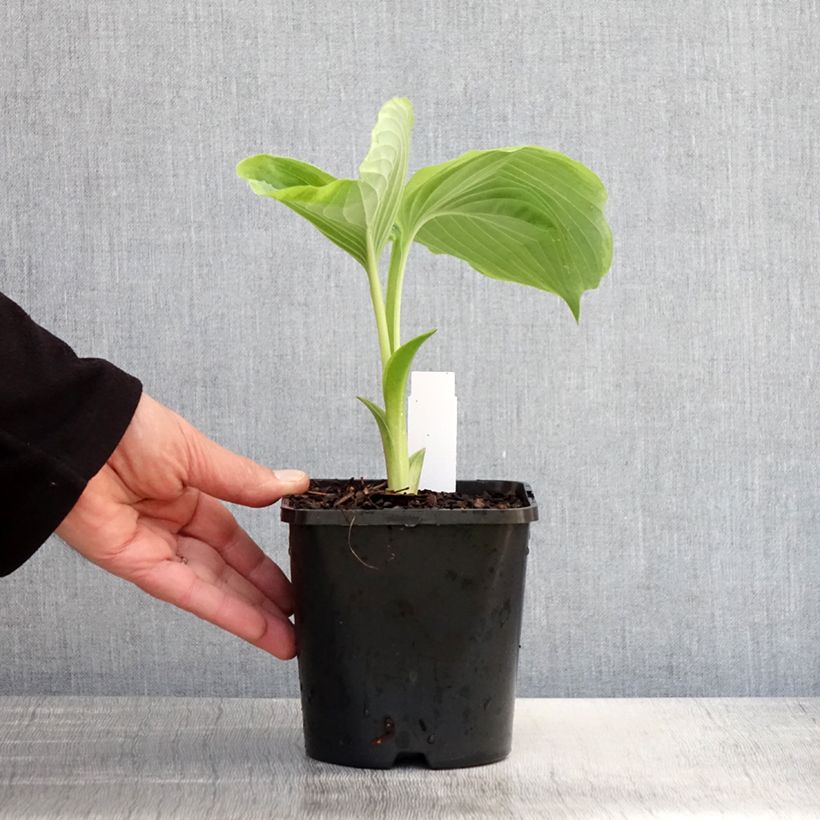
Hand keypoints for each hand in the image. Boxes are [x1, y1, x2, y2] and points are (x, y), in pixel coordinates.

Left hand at [57, 392, 308, 658]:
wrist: (80, 436)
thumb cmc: (129, 430)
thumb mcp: (200, 455)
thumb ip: (246, 480)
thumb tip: (293, 483)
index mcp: (189, 494)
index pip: (234, 540)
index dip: (262, 565)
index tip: (292, 582)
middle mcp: (173, 526)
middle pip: (226, 571)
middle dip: (262, 598)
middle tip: (298, 619)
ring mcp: (155, 548)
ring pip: (212, 588)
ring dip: (250, 615)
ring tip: (286, 638)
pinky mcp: (137, 565)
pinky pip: (188, 592)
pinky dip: (223, 610)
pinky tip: (253, 626)